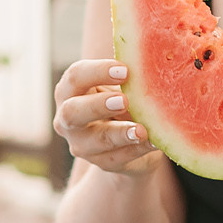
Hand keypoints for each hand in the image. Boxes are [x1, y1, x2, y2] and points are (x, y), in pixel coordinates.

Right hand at [53, 57, 162, 176]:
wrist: (127, 141)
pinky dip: (137, 149)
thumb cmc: (121, 102)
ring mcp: (82, 144)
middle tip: (124, 100)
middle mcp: (68, 119)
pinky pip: (118, 157)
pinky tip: (154, 142)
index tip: (125, 69)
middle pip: (72, 112)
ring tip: (141, 130)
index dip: (97, 72)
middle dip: (98, 105)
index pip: (75, 77)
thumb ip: (128, 78)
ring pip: (96, 140)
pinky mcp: (101, 162)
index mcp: (70, 91)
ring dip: (120, 134)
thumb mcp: (121, 87)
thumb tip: (154, 60)